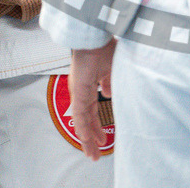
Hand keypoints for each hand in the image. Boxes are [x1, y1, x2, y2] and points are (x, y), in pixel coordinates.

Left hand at [69, 39, 115, 160]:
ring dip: (87, 139)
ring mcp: (78, 92)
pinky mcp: (78, 92)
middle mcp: (81, 91)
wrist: (96, 35)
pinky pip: (80, 115)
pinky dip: (83, 129)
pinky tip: (87, 140)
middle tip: (96, 152)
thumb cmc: (103, 46)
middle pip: (85, 120)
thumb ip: (109, 82)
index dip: (96, 125)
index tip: (103, 137)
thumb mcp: (111, 68)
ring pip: (81, 122)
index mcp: (88, 85)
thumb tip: (107, 94)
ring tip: (92, 154)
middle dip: (91, 137)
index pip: (91, 111)